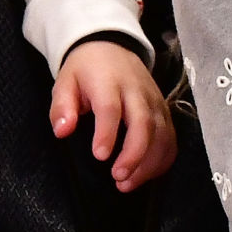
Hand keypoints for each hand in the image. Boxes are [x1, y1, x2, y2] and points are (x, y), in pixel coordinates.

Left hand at [51, 41, 176, 191]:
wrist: (112, 48)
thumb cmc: (86, 71)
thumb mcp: (65, 82)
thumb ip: (61, 107)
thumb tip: (62, 132)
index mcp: (108, 82)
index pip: (111, 108)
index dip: (107, 133)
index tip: (100, 156)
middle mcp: (136, 92)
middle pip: (144, 123)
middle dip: (134, 154)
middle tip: (118, 177)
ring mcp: (154, 102)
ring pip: (161, 134)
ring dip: (148, 163)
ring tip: (127, 184)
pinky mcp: (164, 111)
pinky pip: (170, 138)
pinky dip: (162, 160)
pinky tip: (146, 175)